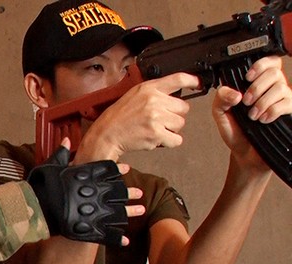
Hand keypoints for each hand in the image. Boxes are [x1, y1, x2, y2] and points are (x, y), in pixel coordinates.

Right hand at [29, 138, 143, 246]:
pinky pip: (108, 235)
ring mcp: (96, 212)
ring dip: (131, 212)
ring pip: (119, 213)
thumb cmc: (42, 186)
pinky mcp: (91, 229)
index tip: (127, 169)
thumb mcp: (50, 165)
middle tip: (139, 193)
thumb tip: (66, 140)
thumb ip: (61, 153)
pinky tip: (125, 240)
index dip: (118, 170)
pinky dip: (118, 238)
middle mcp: (97, 193)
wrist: (35, 208)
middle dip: (130, 193)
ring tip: (141, 210)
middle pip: (119, 192)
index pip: (109, 170)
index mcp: (88, 177)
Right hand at [77, 73, 199, 161]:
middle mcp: (154, 100)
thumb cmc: (119, 117)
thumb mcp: (134, 95)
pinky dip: (169, 142)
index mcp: (149, 88)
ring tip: (154, 129)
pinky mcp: (156, 133)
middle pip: (183, 107)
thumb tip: (174, 95)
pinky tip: (156, 138)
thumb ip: (154, 92)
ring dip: (171, 129)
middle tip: (159, 119)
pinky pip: (176, 139)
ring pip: (180, 124)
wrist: (107, 134)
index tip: (198, 83)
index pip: (178, 79)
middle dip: (174, 115)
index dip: (192, 80)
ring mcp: (156, 117)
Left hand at [212, 55, 291, 168]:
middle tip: (246, 102)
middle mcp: (272, 89)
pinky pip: (287, 103)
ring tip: (253, 115)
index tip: (247, 77)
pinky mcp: (289, 112)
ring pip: (281, 87)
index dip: (260, 65)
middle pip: (275, 71)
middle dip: (257, 86)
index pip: (268, 62)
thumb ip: (221, 99)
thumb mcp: (221, 114)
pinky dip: (272, 111)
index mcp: (256, 84)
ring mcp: (283, 100)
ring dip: (263, 101)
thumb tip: (234, 93)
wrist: (246, 155)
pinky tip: (263, 119)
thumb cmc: (236, 132)